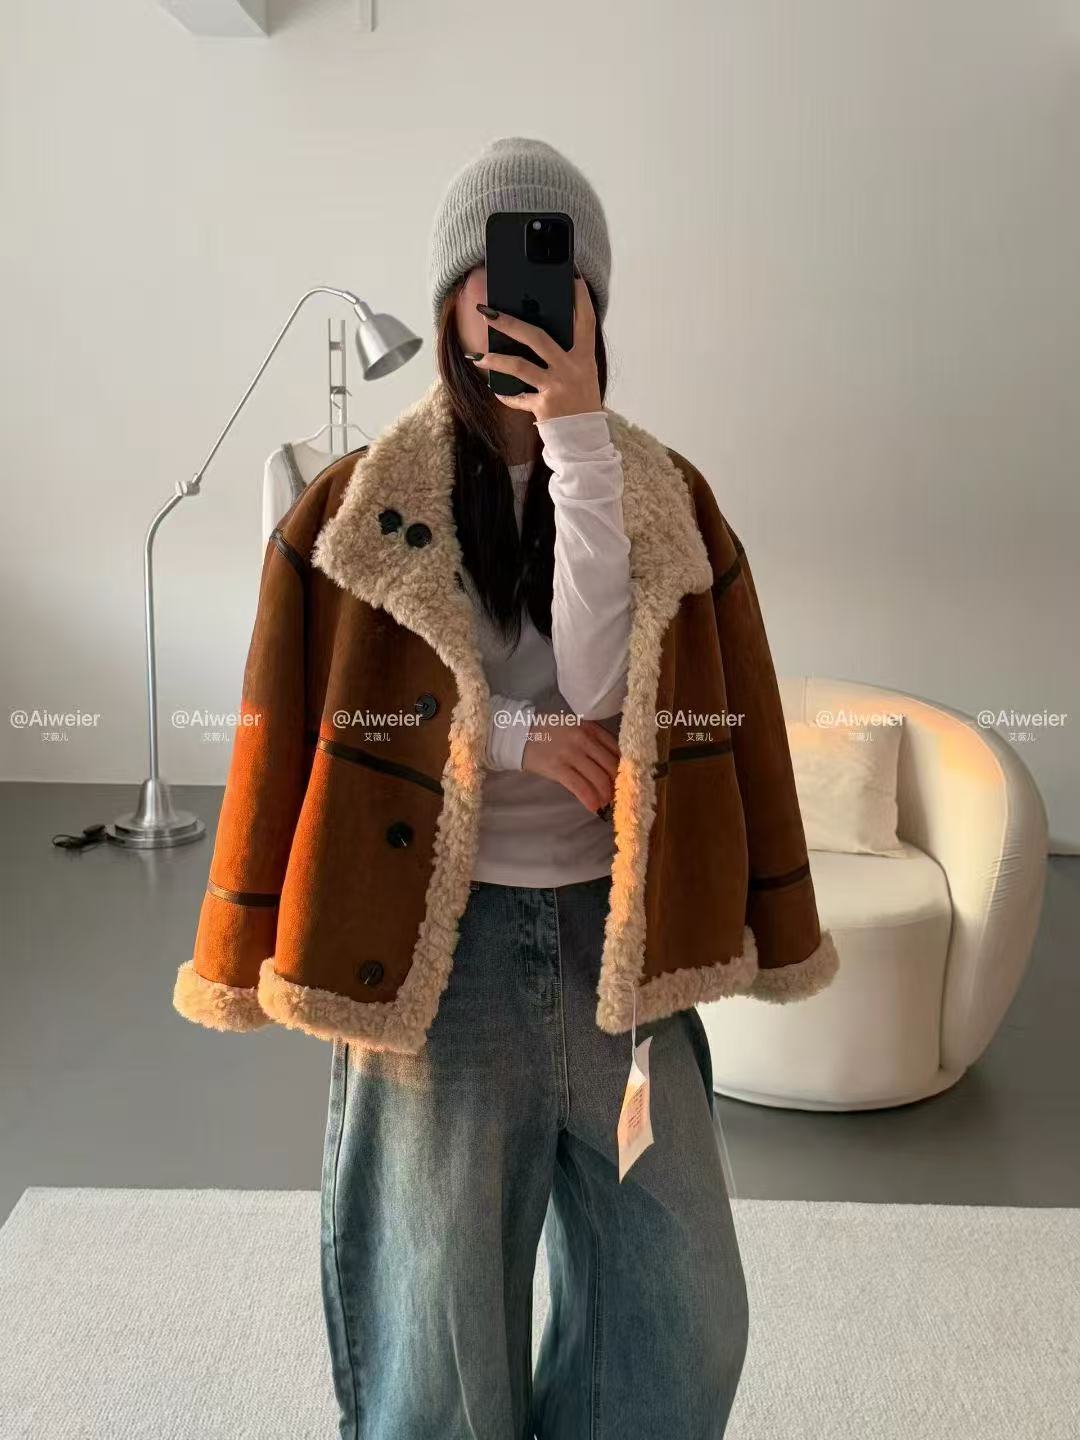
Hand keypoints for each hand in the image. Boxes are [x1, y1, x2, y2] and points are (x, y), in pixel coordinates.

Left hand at [470, 276, 601, 422]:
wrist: (585, 442)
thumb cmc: (581, 404)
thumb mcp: (583, 375)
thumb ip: (567, 355)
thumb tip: (534, 334)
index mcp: (585, 358)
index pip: (586, 321)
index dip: (581, 299)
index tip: (574, 278)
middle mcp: (572, 369)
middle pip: (537, 337)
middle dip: (510, 323)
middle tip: (488, 312)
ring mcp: (557, 387)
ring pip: (520, 366)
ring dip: (495, 360)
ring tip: (477, 356)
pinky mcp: (544, 406)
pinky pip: (518, 397)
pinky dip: (507, 395)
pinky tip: (496, 390)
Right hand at [521, 713, 620, 815]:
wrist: (519, 733)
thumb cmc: (548, 732)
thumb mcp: (575, 728)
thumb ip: (593, 741)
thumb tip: (612, 765)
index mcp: (590, 728)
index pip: (616, 749)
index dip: (624, 767)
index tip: (625, 779)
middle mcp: (584, 739)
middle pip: (611, 765)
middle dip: (617, 783)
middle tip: (617, 795)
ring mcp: (571, 754)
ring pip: (598, 778)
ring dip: (605, 795)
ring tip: (606, 803)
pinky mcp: (558, 768)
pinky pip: (580, 787)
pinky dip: (590, 800)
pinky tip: (594, 808)